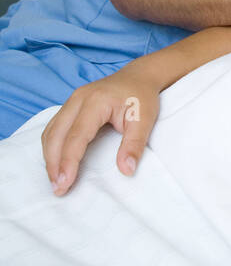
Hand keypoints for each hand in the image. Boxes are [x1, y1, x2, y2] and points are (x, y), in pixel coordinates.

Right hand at [42, 65, 161, 195]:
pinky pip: (53, 128)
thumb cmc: (142, 97)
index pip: (76, 136)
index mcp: (95, 101)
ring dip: (49, 157)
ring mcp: (71, 101)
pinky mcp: (70, 106)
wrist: (138, 77)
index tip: (64, 184)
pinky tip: (57, 162)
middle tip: (57, 188)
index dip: (68, 162)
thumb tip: (126, 170)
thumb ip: (134, 145)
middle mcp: (77, 99)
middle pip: (56, 135)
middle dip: (53, 164)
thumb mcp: (145, 120)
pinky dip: (52, 147)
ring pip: (50, 132)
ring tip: (56, 180)